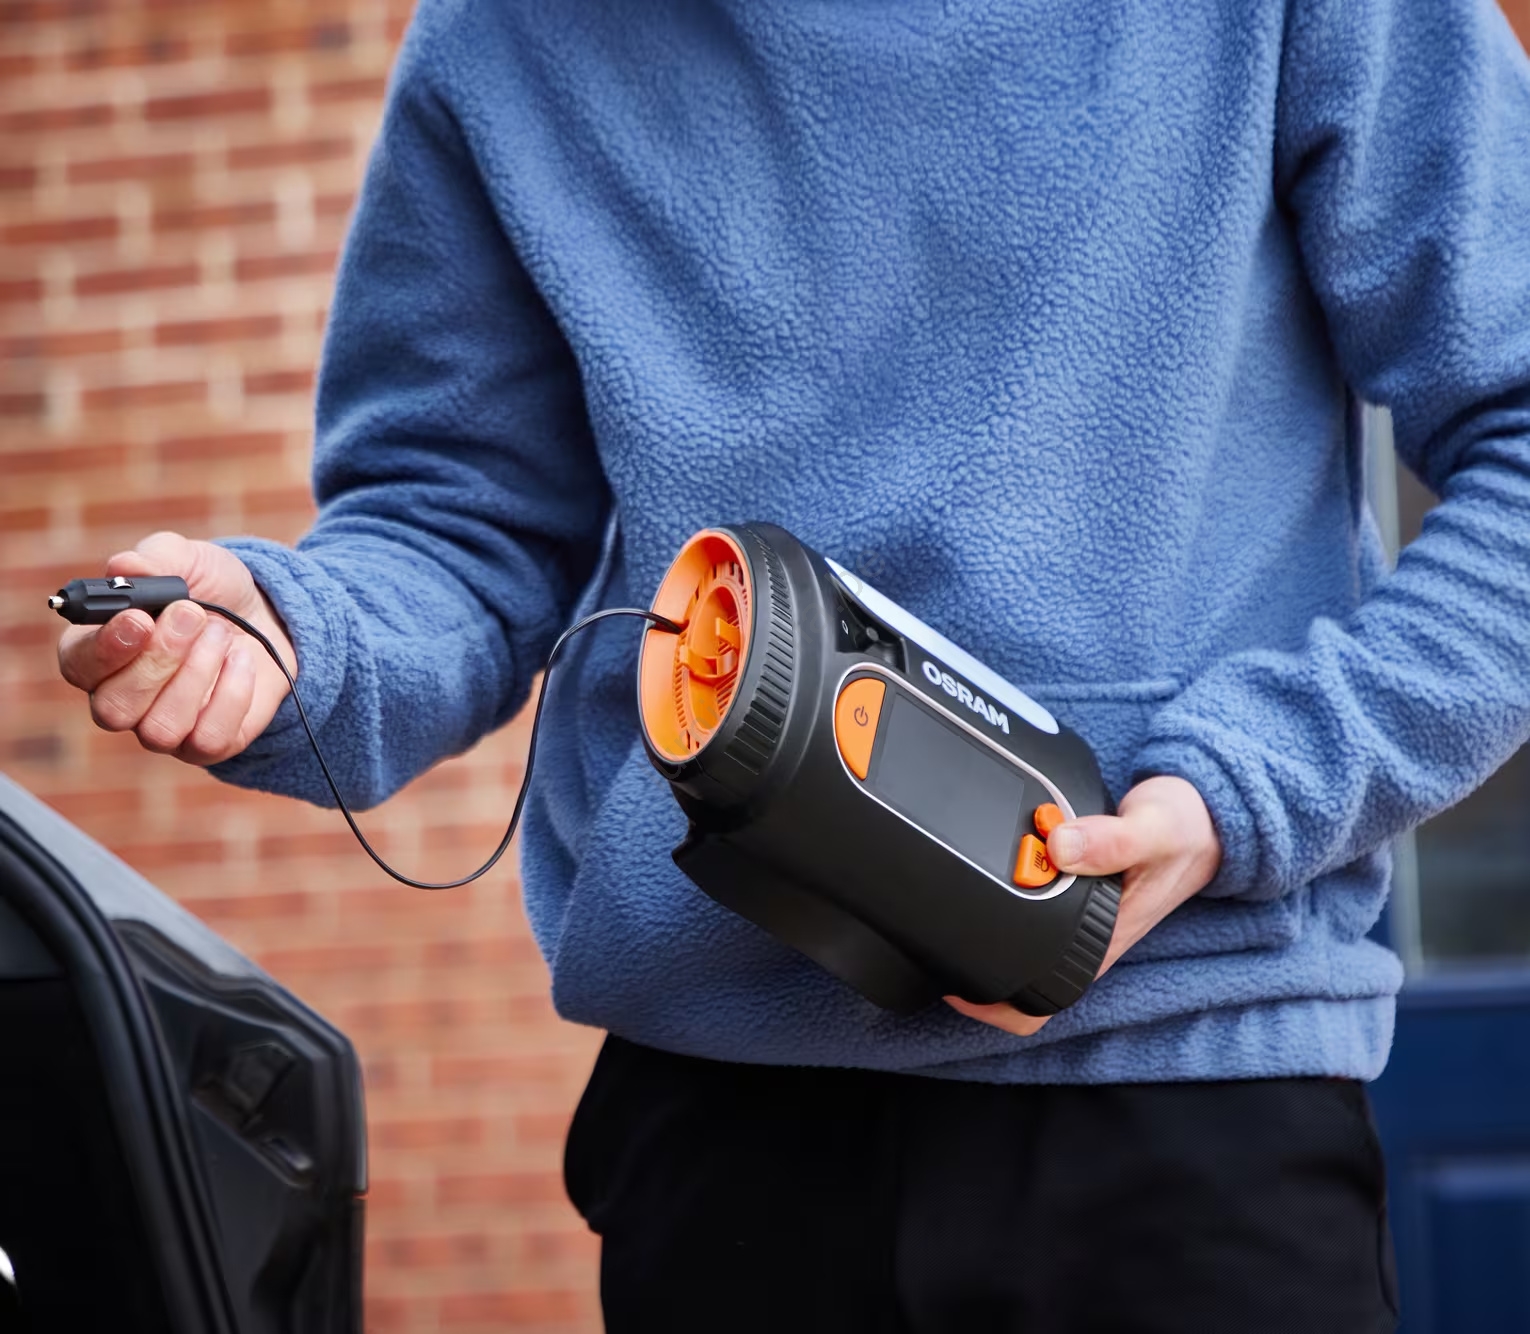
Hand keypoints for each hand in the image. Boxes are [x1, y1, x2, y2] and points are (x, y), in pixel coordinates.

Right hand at [57, 532, 294, 765]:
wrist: (268, 617)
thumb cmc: (213, 590)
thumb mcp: (189, 561)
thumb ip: (155, 558)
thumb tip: (124, 566)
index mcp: (97, 651)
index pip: (77, 666)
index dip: (105, 649)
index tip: (141, 619)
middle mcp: (120, 698)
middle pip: (114, 709)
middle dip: (160, 659)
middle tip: (194, 615)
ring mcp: (161, 727)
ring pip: (160, 729)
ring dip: (197, 675)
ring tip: (221, 634)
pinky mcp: (205, 746)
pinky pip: (208, 739)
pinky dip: (232, 695)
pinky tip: (241, 661)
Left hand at [945, 775, 1221, 1036]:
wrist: (1206, 817)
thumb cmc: (1186, 832)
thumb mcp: (1155, 830)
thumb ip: (1111, 840)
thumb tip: (1058, 847)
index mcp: (1098, 942)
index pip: (1037, 1004)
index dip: (989, 1007)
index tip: (950, 982)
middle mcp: (1082, 937)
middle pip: (1014, 981)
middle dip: (970, 967)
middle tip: (932, 931)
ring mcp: (1075, 917)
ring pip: (1016, 943)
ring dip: (982, 926)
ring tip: (943, 896)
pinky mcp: (1071, 888)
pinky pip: (1026, 903)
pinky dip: (1001, 891)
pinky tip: (977, 864)